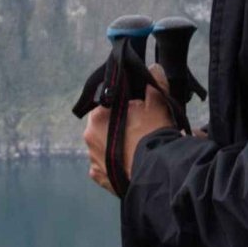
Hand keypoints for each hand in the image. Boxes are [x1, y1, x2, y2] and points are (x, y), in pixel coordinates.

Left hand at [82, 63, 178, 195]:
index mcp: (98, 116)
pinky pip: (104, 167)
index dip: (123, 105)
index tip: (136, 110)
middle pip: (105, 125)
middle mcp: (89, 137)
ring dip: (115, 146)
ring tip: (135, 148)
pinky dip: (114, 165)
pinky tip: (128, 162)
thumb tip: (154, 68)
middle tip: (139, 129)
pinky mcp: (100, 178)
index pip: (108, 104)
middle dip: (120, 126)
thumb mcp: (157, 104)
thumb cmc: (153, 135)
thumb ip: (155, 83)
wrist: (156, 174)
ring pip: (104, 147)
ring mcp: (93, 160)